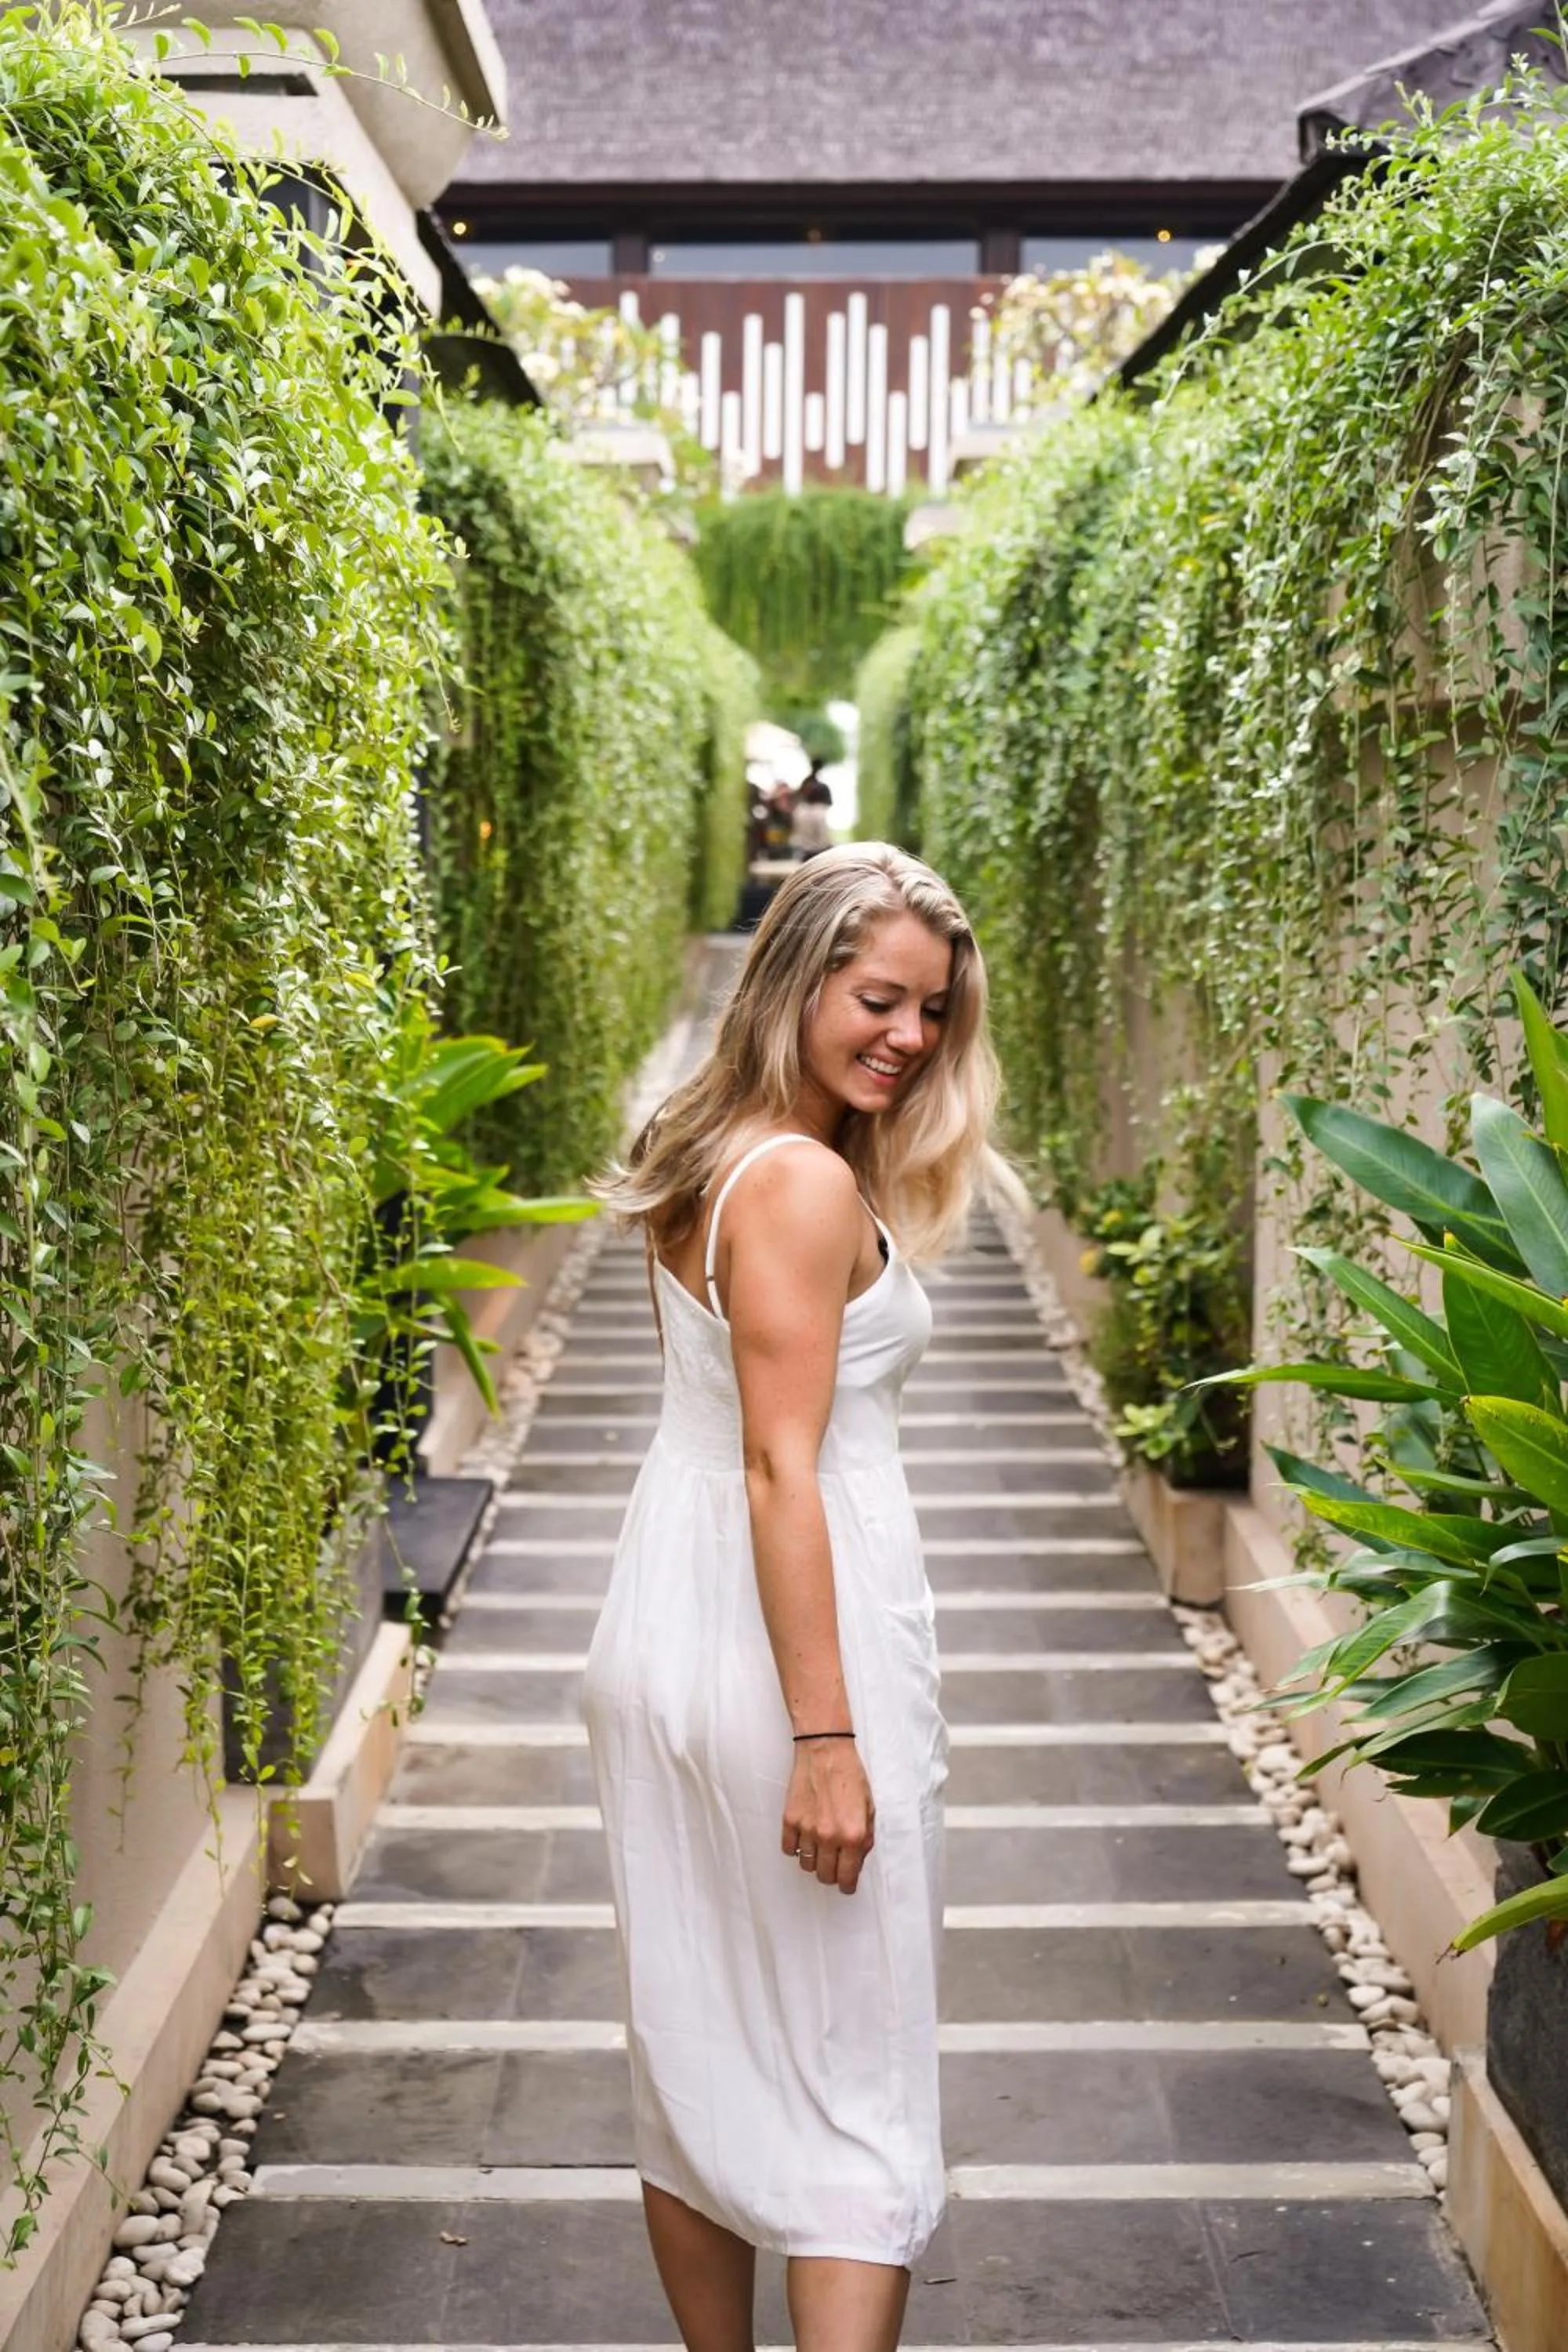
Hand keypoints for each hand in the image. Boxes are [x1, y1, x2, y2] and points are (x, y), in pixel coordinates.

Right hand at [781, 1739, 874, 1894]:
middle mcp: (829, 1837)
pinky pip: (789, 1849)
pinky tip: (803, 1837)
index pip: (847, 1877)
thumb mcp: (869, 1807)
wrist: (825, 1749)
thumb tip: (856, 1859)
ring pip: (806, 1865)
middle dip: (831, 1874)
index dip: (847, 1885)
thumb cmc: (850, 1774)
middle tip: (834, 1863)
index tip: (846, 1884)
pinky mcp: (789, 1820)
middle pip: (825, 1876)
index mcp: (853, 1835)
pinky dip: (796, 1848)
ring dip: (814, 1860)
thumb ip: (865, 1837)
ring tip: (819, 1846)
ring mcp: (807, 1830)